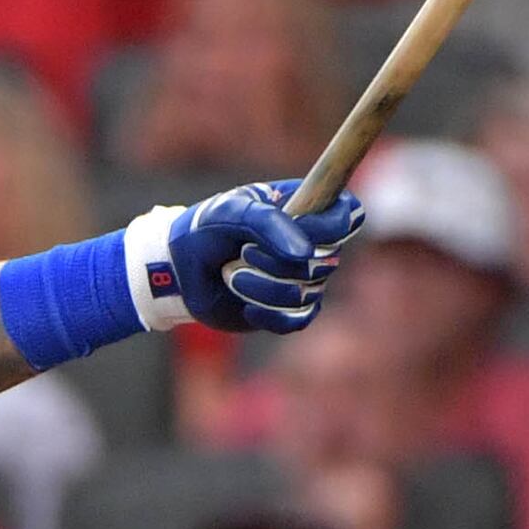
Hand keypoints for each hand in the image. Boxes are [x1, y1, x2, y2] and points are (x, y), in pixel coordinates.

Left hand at [160, 181, 360, 335]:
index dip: (333, 224)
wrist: (181, 270)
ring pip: (306, 292)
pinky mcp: (287, 310)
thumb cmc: (206, 230)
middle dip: (278, 260)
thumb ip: (270, 223)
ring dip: (264, 287)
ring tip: (234, 276)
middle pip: (327, 260)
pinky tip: (246, 305)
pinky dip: (268, 313)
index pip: (347, 214)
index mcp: (304, 209)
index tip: (302, 226)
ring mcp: (301, 279)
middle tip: (244, 251)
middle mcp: (310, 244)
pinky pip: (297, 319)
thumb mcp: (230, 211)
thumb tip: (306, 254)